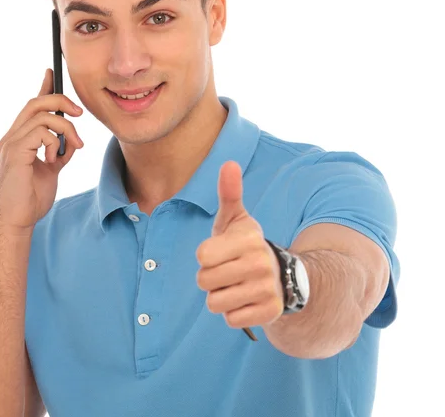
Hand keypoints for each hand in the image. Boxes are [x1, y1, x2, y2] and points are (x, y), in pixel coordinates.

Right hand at [0, 68, 84, 232]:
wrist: (16, 221)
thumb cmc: (30, 199)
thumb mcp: (51, 170)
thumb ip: (59, 152)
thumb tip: (73, 140)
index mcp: (19, 139)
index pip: (31, 106)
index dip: (43, 87)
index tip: (52, 72)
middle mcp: (12, 137)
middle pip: (36, 102)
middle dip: (61, 100)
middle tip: (80, 112)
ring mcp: (11, 143)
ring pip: (41, 115)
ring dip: (65, 127)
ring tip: (76, 145)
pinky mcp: (15, 153)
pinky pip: (40, 132)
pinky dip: (54, 140)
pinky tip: (54, 158)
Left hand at [195, 161, 283, 331]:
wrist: (280, 275)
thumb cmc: (245, 244)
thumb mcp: (236, 218)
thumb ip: (229, 193)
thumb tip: (229, 163)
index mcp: (248, 239)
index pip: (202, 256)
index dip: (205, 256)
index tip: (220, 251)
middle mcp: (260, 264)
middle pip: (204, 281)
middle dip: (210, 278)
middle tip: (227, 270)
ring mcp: (266, 290)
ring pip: (215, 303)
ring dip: (220, 296)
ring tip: (235, 285)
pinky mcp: (269, 312)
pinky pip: (231, 319)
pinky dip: (233, 312)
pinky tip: (245, 300)